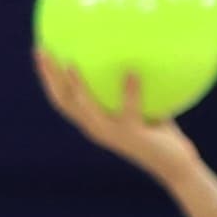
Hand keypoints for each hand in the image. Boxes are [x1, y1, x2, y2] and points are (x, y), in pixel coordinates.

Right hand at [34, 50, 196, 180]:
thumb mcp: (146, 106)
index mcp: (93, 121)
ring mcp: (112, 133)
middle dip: (49, 76)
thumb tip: (133, 52)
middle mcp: (96, 128)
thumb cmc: (162, 134)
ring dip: (76, 85)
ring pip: (85, 108)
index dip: (49, 77)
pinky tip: (132, 71)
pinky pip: (129, 109)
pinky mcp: (133, 135)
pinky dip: (129, 91)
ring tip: (71, 63)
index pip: (62, 98)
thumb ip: (135, 87)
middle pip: (63, 100)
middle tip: (41, 51)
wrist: (175, 165)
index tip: (41, 52)